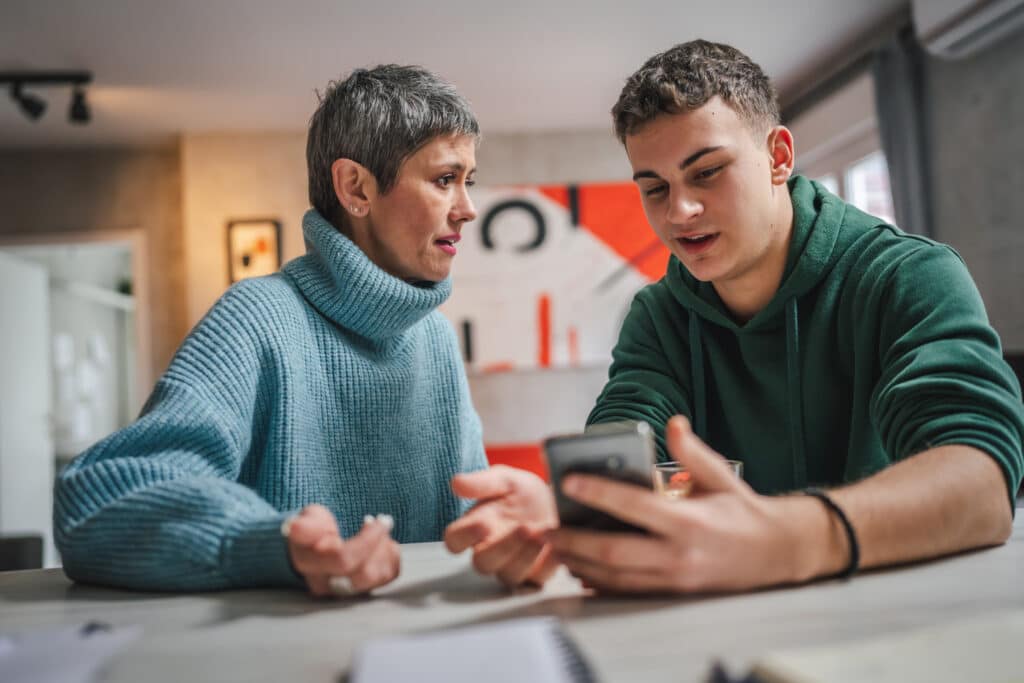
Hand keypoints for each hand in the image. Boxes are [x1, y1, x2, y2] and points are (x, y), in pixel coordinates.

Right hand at [282, 504, 400, 597]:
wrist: (314, 548)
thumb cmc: (311, 531)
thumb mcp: (304, 521)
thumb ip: (303, 526)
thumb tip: (292, 527)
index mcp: (312, 565)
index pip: (343, 560)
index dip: (365, 540)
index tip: (371, 518)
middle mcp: (330, 584)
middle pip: (365, 574)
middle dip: (378, 543)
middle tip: (382, 519)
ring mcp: (349, 590)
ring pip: (380, 575)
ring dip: (385, 547)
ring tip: (379, 528)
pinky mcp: (366, 588)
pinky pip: (389, 574)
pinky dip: (392, 554)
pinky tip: (383, 541)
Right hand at [445, 465, 559, 586]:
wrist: (559, 501)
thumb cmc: (524, 493)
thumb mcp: (505, 479)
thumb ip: (482, 482)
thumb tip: (456, 483)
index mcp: (475, 527)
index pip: (455, 541)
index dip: (464, 537)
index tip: (483, 524)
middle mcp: (490, 551)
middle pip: (482, 563)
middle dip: (503, 547)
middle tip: (524, 527)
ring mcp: (512, 566)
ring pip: (508, 575)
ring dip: (524, 558)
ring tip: (541, 535)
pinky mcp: (536, 574)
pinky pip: (538, 579)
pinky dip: (547, 564)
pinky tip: (556, 548)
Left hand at [547, 416, 818, 593]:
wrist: (777, 554)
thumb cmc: (743, 510)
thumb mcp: (722, 476)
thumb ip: (693, 452)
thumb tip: (673, 423)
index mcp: (689, 521)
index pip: (634, 506)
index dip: (598, 494)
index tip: (568, 482)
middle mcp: (679, 554)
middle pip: (613, 551)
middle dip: (575, 540)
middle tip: (547, 527)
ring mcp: (675, 580)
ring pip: (615, 577)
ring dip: (580, 563)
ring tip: (556, 546)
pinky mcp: (673, 594)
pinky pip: (627, 592)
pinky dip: (599, 583)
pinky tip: (580, 570)